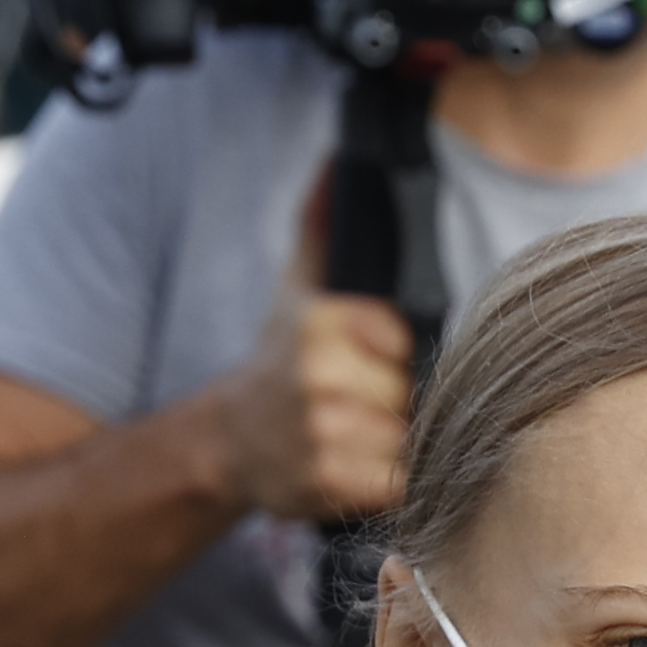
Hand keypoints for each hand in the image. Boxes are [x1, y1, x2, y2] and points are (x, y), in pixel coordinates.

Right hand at [216, 177, 415, 523]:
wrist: (233, 441)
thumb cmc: (281, 360)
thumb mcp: (298, 284)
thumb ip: (324, 226)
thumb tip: (338, 161)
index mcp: (319, 321)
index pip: (406, 337)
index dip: (398, 354)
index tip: (372, 360)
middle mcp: (318, 376)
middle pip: (413, 388)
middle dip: (402, 398)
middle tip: (368, 400)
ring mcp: (323, 435)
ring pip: (410, 435)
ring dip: (399, 440)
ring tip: (364, 433)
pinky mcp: (330, 485)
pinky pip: (399, 481)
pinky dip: (392, 479)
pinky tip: (363, 466)